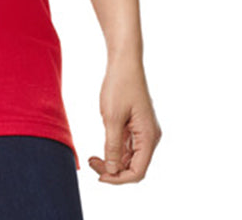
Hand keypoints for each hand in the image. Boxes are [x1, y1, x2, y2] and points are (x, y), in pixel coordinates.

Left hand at [88, 55, 161, 183]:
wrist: (124, 61)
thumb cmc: (119, 85)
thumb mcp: (112, 118)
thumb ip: (113, 146)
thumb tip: (113, 172)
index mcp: (148, 137)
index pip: (138, 172)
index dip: (118, 179)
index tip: (99, 175)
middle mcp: (150, 137)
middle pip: (134, 167)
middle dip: (113, 170)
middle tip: (91, 163)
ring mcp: (144, 130)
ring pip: (130, 157)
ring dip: (113, 161)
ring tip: (93, 157)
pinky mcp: (137, 124)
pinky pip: (128, 145)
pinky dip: (115, 150)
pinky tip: (101, 147)